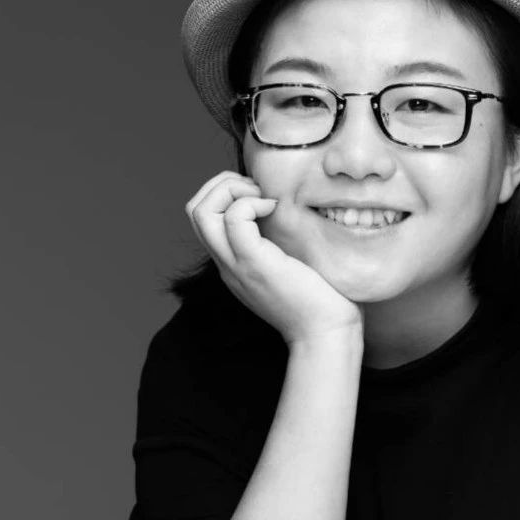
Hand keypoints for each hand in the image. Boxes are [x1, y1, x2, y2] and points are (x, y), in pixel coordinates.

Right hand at [185, 171, 361, 345]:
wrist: (325, 334)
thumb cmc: (320, 300)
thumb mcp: (290, 265)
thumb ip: (279, 243)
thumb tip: (287, 209)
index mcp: (233, 263)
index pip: (203, 218)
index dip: (225, 193)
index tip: (261, 195)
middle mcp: (227, 263)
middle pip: (194, 210)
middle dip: (222, 184)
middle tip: (258, 191)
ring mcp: (236, 264)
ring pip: (201, 212)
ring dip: (231, 189)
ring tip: (263, 198)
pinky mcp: (255, 263)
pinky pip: (235, 220)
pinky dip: (251, 203)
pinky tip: (274, 209)